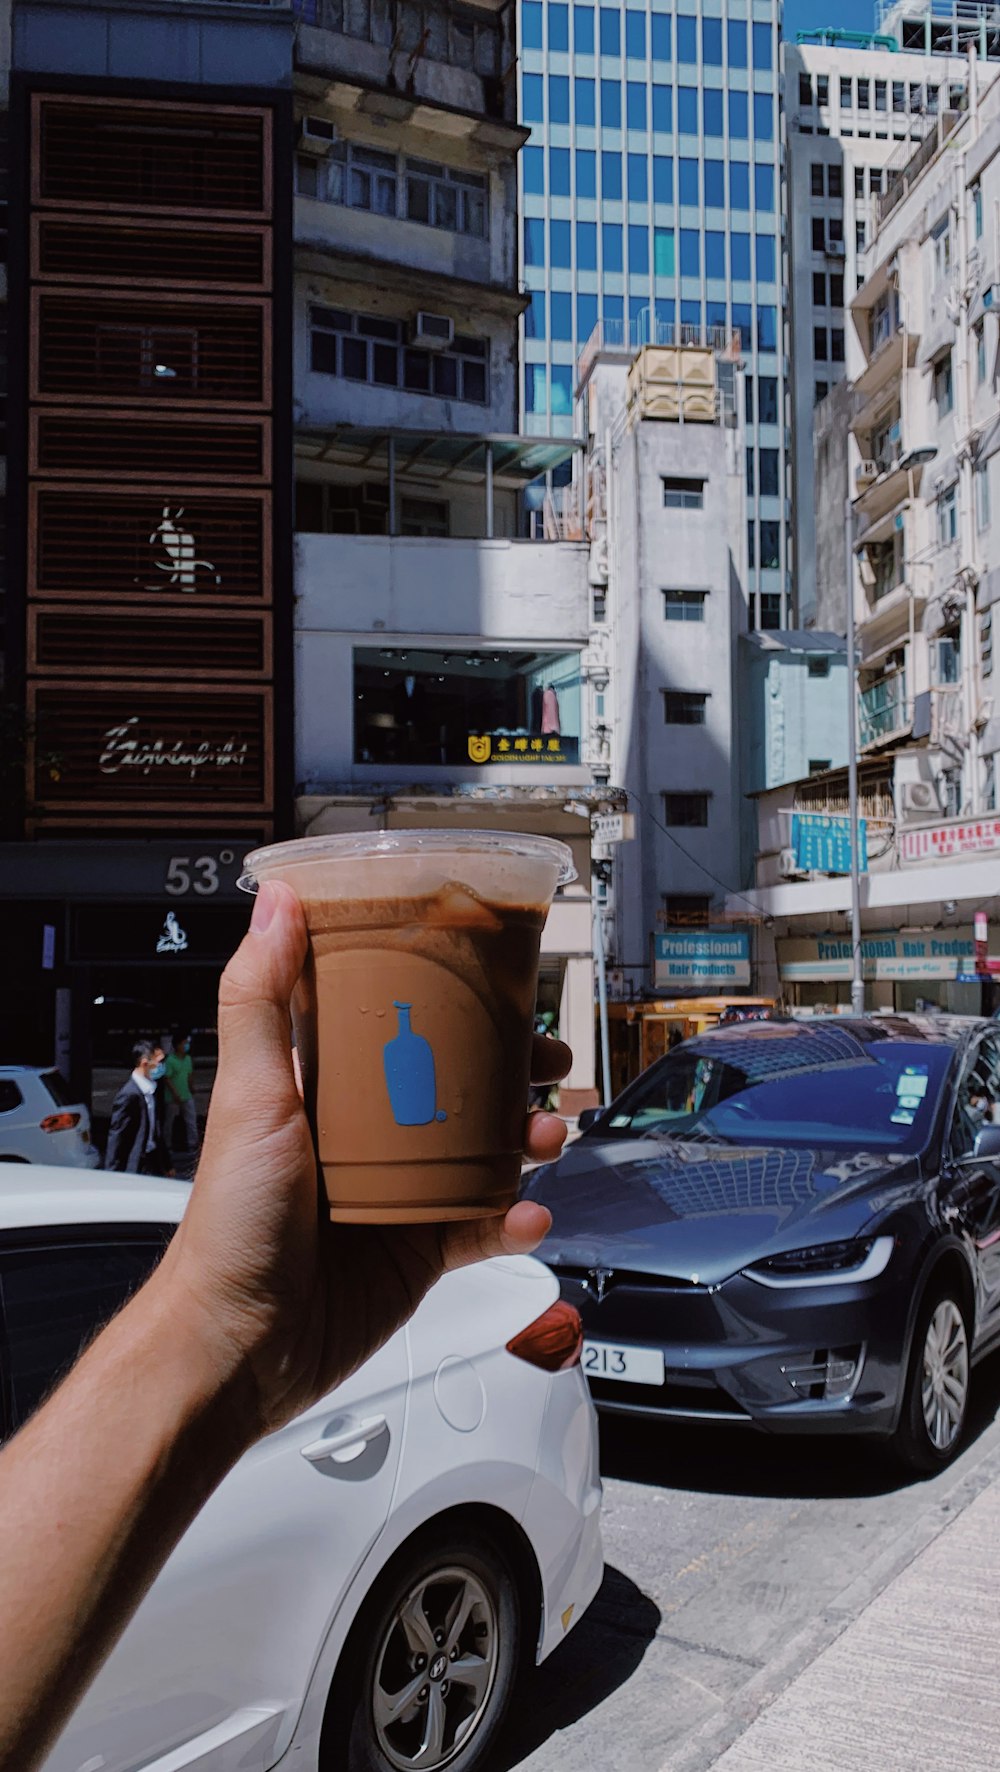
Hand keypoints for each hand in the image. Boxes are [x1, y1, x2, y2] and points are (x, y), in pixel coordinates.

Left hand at [157, 880, 566, 1439]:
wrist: (239, 1346)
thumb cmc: (229, 1226)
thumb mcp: (252, 1095)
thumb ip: (262, 998)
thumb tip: (275, 903)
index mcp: (325, 1091)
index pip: (396, 1027)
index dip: (452, 1004)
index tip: (497, 988)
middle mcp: (365, 1137)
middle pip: (457, 1087)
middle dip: (512, 1073)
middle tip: (545, 1065)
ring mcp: (397, 1194)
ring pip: (483, 1152)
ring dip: (526, 1140)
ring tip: (543, 1138)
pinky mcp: (418, 1252)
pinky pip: (483, 1226)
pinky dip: (514, 1219)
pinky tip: (526, 1213)